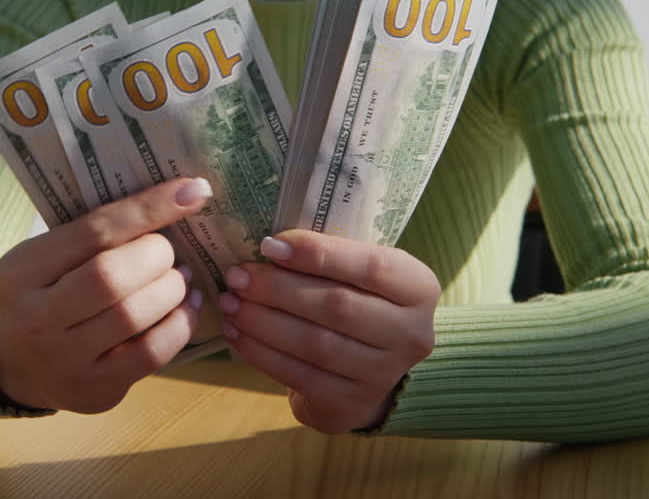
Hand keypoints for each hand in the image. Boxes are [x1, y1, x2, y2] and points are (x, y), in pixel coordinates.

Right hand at [0, 178, 210, 413]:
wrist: (18, 365)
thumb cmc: (48, 293)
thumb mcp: (50, 257)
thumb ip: (96, 233)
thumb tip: (178, 196)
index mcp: (21, 270)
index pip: (91, 232)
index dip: (147, 209)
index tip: (192, 191)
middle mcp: (35, 317)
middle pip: (110, 277)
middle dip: (156, 256)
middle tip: (167, 251)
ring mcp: (64, 359)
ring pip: (133, 315)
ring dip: (172, 288)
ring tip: (179, 278)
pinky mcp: (95, 389)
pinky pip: (151, 353)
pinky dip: (180, 323)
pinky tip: (185, 306)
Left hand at [218, 230, 439, 433]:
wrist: (372, 367)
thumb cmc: (358, 301)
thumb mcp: (359, 273)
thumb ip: (328, 257)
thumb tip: (266, 245)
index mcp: (418, 288)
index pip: (372, 266)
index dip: (318, 254)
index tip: (269, 245)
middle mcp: (412, 333)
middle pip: (337, 307)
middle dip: (278, 289)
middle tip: (237, 275)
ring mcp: (384, 374)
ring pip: (315, 344)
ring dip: (263, 321)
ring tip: (230, 304)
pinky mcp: (351, 403)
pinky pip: (299, 376)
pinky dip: (262, 353)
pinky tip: (236, 334)